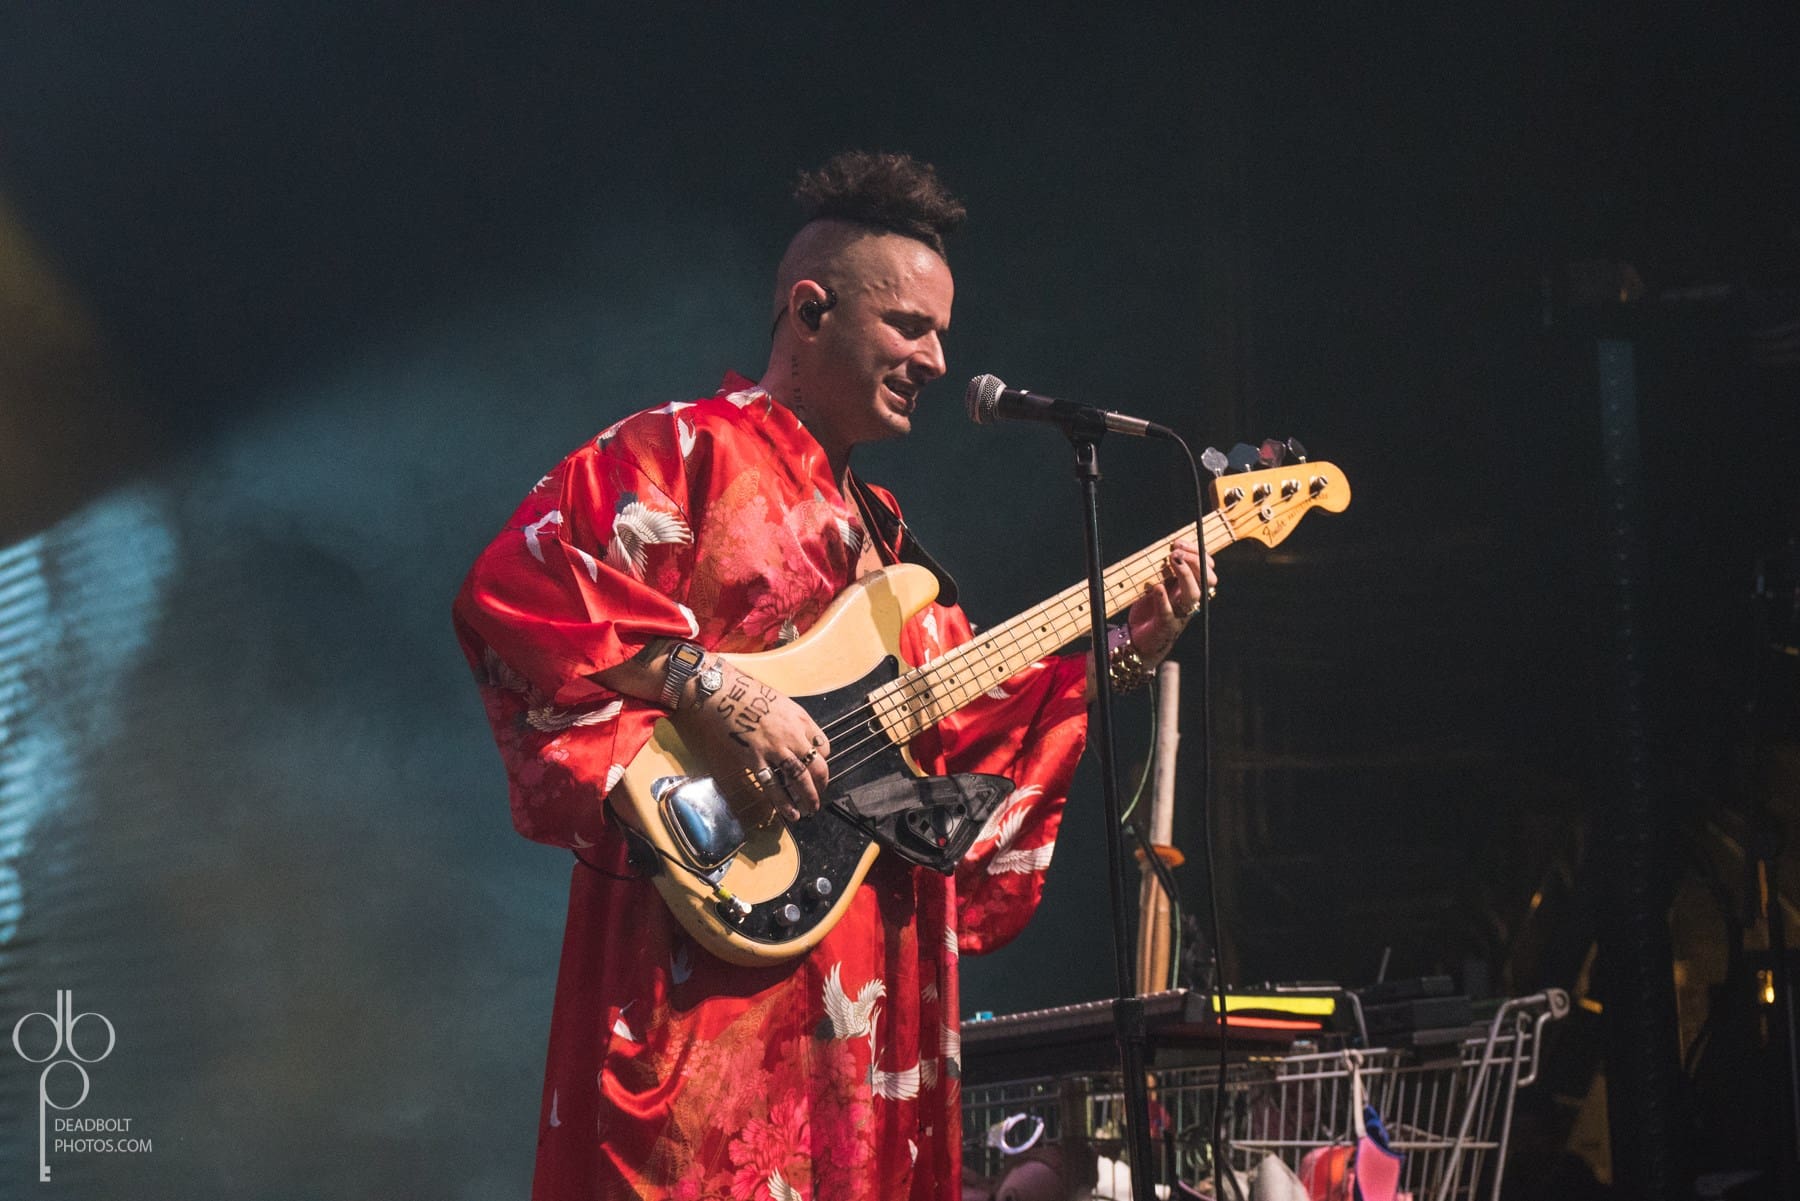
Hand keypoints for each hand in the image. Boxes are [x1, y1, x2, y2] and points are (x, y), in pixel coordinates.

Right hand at [667, 660, 829, 822]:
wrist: (723, 692)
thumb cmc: (747, 693)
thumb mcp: (779, 702)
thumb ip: (790, 720)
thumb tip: (793, 734)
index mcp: (800, 719)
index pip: (823, 746)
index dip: (822, 760)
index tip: (818, 768)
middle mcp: (793, 735)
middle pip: (817, 766)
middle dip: (821, 784)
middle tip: (819, 795)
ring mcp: (775, 749)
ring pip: (800, 778)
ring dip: (808, 797)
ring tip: (810, 810)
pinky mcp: (755, 759)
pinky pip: (774, 786)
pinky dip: (785, 802)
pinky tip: (791, 813)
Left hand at [1123, 540, 1216, 669]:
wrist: (1138, 639)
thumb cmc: (1150, 609)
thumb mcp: (1159, 585)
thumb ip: (1165, 571)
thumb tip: (1168, 548)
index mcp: (1190, 588)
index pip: (1206, 567)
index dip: (1197, 552)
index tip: (1178, 542)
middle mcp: (1189, 600)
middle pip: (1207, 579)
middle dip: (1195, 561)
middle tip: (1175, 551)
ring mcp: (1179, 613)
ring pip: (1193, 594)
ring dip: (1185, 574)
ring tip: (1172, 559)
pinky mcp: (1165, 626)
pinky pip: (1168, 613)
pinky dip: (1163, 600)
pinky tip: (1156, 587)